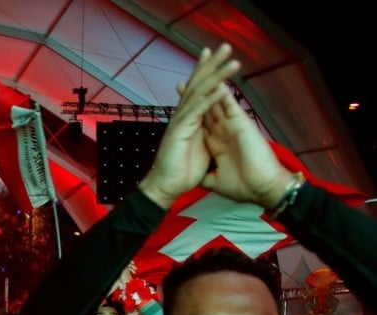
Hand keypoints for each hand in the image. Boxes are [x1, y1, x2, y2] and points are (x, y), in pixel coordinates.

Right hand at [137, 43, 240, 209]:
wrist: (166, 187)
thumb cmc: (181, 170)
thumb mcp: (200, 147)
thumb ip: (205, 132)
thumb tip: (213, 126)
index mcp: (189, 118)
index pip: (198, 88)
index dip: (206, 70)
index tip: (215, 54)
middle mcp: (183, 115)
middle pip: (198, 83)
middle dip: (212, 64)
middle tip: (226, 46)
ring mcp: (181, 122)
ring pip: (200, 92)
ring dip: (217, 75)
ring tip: (232, 60)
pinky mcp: (180, 131)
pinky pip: (197, 111)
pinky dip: (210, 99)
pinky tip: (222, 88)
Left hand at [200, 67, 295, 207]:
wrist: (261, 190)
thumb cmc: (243, 186)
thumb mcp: (216, 182)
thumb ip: (206, 176)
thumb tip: (197, 178)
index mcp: (216, 144)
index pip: (201, 122)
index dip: (190, 110)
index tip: (179, 98)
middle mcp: (223, 131)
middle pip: (208, 106)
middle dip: (198, 91)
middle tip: (188, 74)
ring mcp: (232, 126)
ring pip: (218, 102)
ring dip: (211, 86)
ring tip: (204, 70)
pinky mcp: (242, 125)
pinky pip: (231, 105)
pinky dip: (224, 94)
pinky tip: (217, 80)